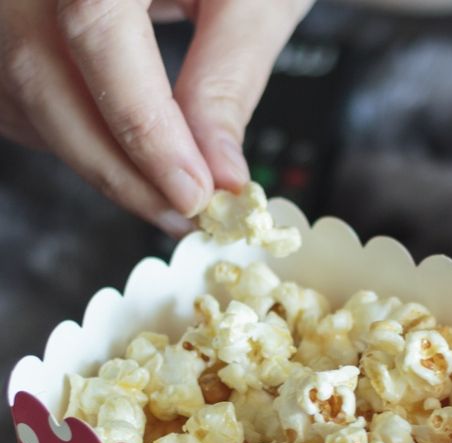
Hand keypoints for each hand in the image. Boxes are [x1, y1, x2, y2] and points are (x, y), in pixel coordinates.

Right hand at [0, 0, 314, 234]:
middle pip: (41, 74)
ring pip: (19, 91)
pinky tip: (118, 149)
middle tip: (186, 213)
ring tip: (164, 189)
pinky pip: (8, 87)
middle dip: (118, 165)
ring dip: (89, 155)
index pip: (98, 36)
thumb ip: (228, 79)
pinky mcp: (3, 15)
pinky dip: (61, 130)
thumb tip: (217, 173)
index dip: (144, 130)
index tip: (195, 193)